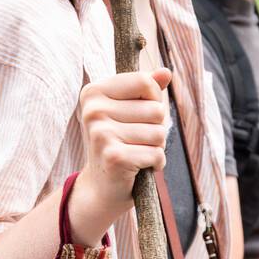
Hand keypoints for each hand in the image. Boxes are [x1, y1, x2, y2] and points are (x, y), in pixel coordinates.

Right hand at [70, 67, 170, 245]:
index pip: (145, 82)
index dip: (153, 99)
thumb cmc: (119, 141)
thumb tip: (166, 72)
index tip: (139, 114)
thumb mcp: (130, 110)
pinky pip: (156, 154)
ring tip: (137, 152)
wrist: (101, 186)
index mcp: (94, 92)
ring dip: (156, 146)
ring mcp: (101, 134)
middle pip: (156, 109)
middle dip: (156, 127)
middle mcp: (93, 111)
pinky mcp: (113, 157)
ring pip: (159, 133)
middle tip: (136, 139)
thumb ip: (147, 89)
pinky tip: (140, 167)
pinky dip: (156, 163)